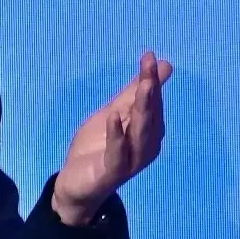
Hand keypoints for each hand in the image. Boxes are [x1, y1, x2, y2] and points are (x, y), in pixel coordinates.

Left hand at [52, 51, 172, 225]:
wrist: (76, 182)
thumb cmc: (98, 146)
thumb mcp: (114, 112)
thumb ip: (135, 92)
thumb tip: (164, 64)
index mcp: (148, 131)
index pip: (153, 102)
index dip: (151, 79)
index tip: (150, 56)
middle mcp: (146, 146)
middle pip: (150, 115)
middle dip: (151, 89)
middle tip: (150, 65)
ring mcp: (132, 161)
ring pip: (141, 133)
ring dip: (143, 109)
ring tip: (143, 85)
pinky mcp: (113, 173)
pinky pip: (118, 153)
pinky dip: (116, 135)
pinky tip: (113, 116)